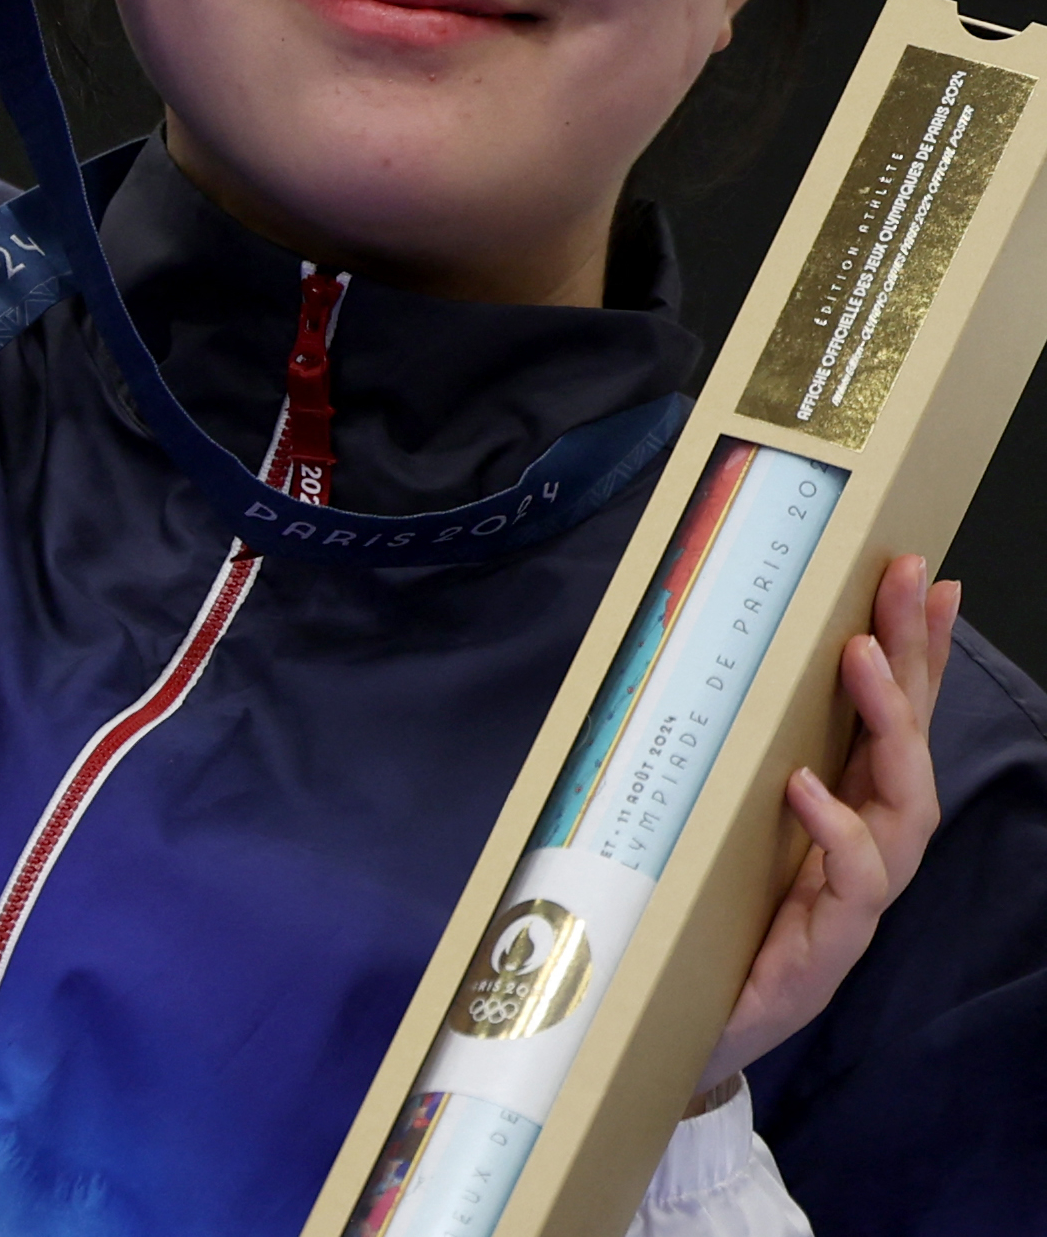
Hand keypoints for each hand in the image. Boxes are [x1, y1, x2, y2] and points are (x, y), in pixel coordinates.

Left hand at [697, 553, 959, 1092]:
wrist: (675, 1028)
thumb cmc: (699, 914)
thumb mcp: (709, 815)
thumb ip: (724, 753)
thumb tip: (713, 664)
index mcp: (844, 807)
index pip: (895, 716)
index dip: (918, 648)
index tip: (928, 574)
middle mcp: (865, 846)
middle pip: (910, 741)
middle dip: (914, 658)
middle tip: (904, 583)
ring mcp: (854, 899)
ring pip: (902, 804)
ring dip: (887, 724)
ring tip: (859, 657)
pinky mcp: (826, 949)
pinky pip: (853, 883)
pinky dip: (839, 831)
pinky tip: (808, 786)